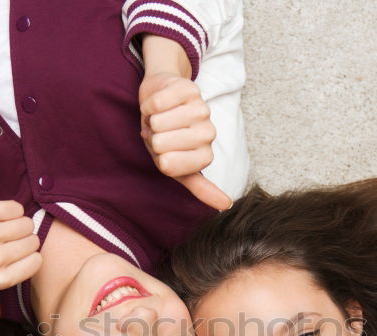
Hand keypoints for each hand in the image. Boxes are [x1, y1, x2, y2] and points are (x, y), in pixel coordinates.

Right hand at [138, 71, 230, 210]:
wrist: (160, 101)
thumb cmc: (166, 137)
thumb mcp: (179, 167)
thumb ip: (200, 187)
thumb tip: (226, 206)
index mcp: (205, 156)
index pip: (168, 165)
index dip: (157, 157)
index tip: (164, 153)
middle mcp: (208, 133)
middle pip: (161, 143)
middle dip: (152, 137)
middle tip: (160, 133)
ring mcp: (201, 109)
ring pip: (160, 122)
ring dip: (151, 119)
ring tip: (159, 118)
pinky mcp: (190, 89)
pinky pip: (158, 103)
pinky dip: (149, 104)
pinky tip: (157, 104)